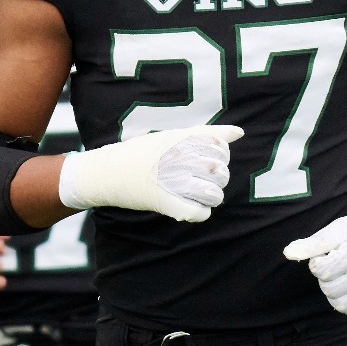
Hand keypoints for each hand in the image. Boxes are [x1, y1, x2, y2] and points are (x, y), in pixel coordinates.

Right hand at [57, 124, 243, 221]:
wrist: (106, 172)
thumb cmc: (141, 153)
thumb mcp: (171, 136)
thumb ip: (206, 134)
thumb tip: (239, 132)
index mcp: (179, 139)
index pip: (220, 147)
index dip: (221, 155)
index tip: (207, 159)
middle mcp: (176, 158)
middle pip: (220, 172)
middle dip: (218, 177)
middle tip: (202, 178)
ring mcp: (170, 181)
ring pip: (214, 195)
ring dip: (212, 196)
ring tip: (200, 193)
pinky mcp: (163, 203)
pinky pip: (198, 213)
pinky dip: (200, 212)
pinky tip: (192, 206)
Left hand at [283, 179, 346, 318]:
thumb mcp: (337, 228)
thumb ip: (313, 243)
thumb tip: (288, 253)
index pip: (321, 270)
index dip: (318, 262)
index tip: (327, 254)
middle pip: (329, 289)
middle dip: (326, 278)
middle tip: (334, 265)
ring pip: (340, 304)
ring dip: (334, 292)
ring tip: (340, 277)